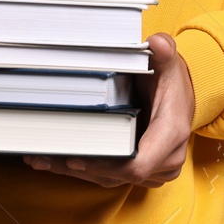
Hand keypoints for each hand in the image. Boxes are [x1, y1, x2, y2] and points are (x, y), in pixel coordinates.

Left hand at [22, 31, 195, 187]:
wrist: (182, 96)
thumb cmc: (170, 80)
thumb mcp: (167, 62)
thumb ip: (164, 50)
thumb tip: (157, 43)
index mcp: (171, 133)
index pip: (137, 165)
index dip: (105, 165)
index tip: (76, 157)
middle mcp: (167, 157)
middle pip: (117, 175)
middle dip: (79, 166)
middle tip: (44, 154)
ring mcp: (156, 168)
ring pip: (110, 179)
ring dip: (76, 171)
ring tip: (42, 158)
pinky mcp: (144, 171)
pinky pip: (112, 177)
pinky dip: (85, 169)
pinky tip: (57, 160)